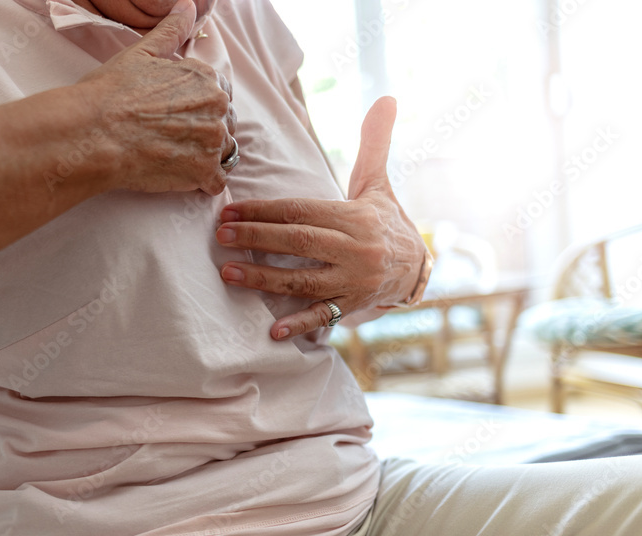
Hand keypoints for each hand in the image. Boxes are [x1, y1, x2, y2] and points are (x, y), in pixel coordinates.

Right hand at [76, 0, 236, 195]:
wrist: (95, 134)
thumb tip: (188, 6)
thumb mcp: (142, 53)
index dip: (200, 106)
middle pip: (225, 123)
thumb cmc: (111, 93)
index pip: (221, 94)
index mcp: (207, 78)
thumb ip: (171, 31)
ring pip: (224, 152)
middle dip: (205, 131)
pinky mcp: (203, 172)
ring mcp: (213, 141)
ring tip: (176, 157)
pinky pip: (216, 182)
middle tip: (173, 138)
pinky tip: (182, 177)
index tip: (178, 115)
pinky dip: (202, 182)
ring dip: (206, 156)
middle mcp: (217, 107)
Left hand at [214, 96, 425, 339]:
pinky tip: (272, 332)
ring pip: (302, 280)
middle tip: (221, 236)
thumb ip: (375, 143)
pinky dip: (299, 326)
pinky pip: (322, 317)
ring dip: (263, 279)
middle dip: (257, 238)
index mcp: (355, 217)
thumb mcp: (379, 183)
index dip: (265, 210)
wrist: (420, 268)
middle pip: (298, 243)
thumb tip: (387, 98)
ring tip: (228, 273)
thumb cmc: (386, 222)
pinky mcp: (352, 307)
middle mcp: (355, 249)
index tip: (230, 209)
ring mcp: (353, 281)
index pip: (302, 210)